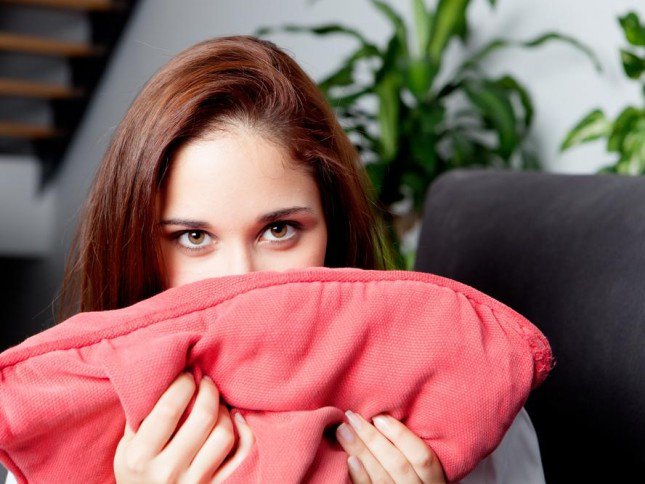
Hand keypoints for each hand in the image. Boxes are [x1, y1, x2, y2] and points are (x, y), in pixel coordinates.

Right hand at [113, 372, 253, 482]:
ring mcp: (194, 482)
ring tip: (215, 403)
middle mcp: (168, 471)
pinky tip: (235, 417)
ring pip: (224, 434)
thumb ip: (143, 414)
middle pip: (203, 418)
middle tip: (205, 382)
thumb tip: (170, 374)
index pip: (170, 409)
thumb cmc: (136, 470)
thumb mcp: (127, 445)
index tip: (186, 375)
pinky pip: (241, 452)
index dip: (183, 384)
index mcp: (141, 457)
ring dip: (224, 411)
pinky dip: (244, 430)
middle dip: (208, 390)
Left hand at [336, 410, 445, 483]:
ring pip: (382, 477)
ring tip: (343, 431)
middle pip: (398, 464)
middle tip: (353, 417)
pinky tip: (350, 460)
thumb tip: (382, 420)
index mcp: (433, 481)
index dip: (402, 435)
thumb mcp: (420, 472)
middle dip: (373, 438)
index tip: (379, 417)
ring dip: (361, 451)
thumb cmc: (409, 479)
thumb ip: (409, 453)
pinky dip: (360, 477)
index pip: (423, 457)